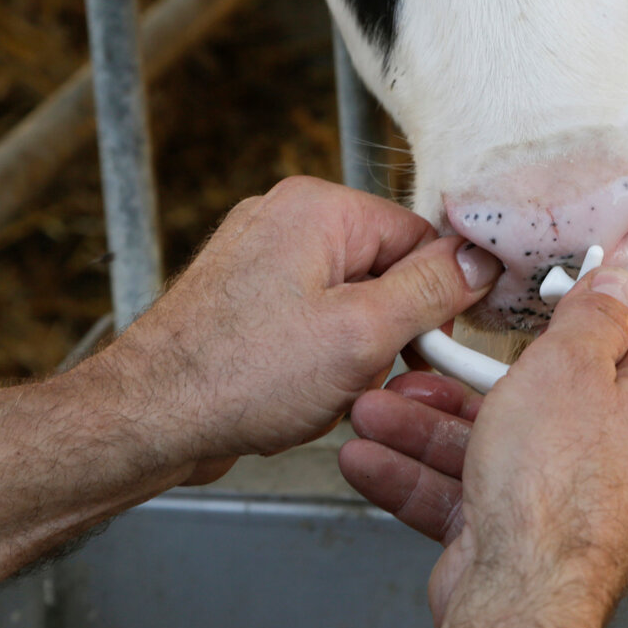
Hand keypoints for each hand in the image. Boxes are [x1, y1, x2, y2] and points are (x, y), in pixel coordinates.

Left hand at [69, 177, 501, 477]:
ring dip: (353, 356)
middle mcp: (285, 219)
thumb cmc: (238, 376)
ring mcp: (260, 259)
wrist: (149, 420)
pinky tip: (297, 394)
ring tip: (320, 389)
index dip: (436, 298)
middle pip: (386, 272)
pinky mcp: (245, 301)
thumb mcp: (362, 334)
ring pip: (352, 306)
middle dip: (386, 333)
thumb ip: (431, 290)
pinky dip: (318, 364)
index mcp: (317, 207)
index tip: (436, 346)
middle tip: (364, 374)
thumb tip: (479, 261)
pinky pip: (313, 325)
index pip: (419, 237)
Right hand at [340, 267, 627, 627]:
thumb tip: (616, 281)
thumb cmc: (558, 483)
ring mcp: (571, 510)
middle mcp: (623, 464)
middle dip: (457, 389)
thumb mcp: (569, 365)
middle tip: (411, 369)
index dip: (552, 333)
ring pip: (491, 453)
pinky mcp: (524, 547)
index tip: (508, 319)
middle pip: (534, 404)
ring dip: (422, 432)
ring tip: (368, 414)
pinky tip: (368, 461)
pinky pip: (468, 500)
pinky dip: (418, 480)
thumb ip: (589, 316)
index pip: (610, 353)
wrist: (520, 598)